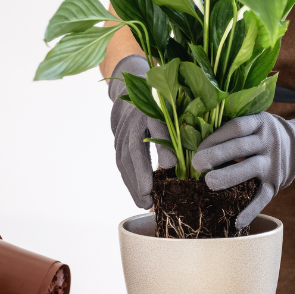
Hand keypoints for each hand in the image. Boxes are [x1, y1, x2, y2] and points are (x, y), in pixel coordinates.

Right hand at [109, 55, 175, 208]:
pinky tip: (137, 194)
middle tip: (150, 198)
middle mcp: (133, 121)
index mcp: (150, 108)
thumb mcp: (172, 110)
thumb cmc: (160, 102)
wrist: (129, 91)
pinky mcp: (117, 141)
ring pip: (124, 161)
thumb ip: (175, 131)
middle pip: (134, 151)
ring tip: (143, 202)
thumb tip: (176, 163)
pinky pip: (121, 164)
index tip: (170, 168)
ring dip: (133, 183)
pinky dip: (129, 180)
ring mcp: (122, 132)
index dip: (162, 146)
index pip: (156, 127)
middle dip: (142, 176)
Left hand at [192, 113, 294, 229]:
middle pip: (240, 147)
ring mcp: (273, 164)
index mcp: (260, 123)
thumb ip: (234, 129)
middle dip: (216, 156)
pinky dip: (250, 211)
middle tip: (196, 165)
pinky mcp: (276, 184)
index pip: (236, 128)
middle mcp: (269, 141)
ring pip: (250, 169)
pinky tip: (236, 221)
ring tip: (208, 183)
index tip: (197, 148)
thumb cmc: (264, 134)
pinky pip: (263, 198)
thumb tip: (197, 141)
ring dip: (228, 177)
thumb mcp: (256, 122)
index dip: (216, 137)